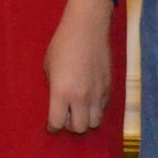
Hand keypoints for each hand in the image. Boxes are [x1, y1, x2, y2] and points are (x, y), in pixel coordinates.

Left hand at [44, 0, 113, 133]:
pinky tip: (89, 100)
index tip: (51, 126)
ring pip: (95, 123)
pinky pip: (103, 110)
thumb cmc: (62, 44)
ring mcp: (97, 94)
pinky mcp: (109, 89)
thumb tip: (58, 102)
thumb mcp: (49, 66)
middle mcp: (81, 98)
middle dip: (70, 126)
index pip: (58, 123)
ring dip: (85, 120)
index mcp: (62, 92)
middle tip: (65, 116)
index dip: (53, 127)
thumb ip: (53, 88)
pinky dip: (95, 110)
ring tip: (78, 110)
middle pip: (79, 128)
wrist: (87, 29)